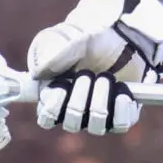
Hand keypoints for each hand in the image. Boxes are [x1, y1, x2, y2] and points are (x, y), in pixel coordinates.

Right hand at [27, 0, 162, 137]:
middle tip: (86, 73)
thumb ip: (53, 51)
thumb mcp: (69, 37)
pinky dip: (121, 107)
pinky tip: (122, 88)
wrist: (122, 37)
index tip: (61, 85)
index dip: (52, 107)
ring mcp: (100, 115)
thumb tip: (40, 71)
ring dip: (100, 100)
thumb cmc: (88, 39)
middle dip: (79, 98)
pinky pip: (120, 124)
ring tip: (105, 77)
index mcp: (55, 95)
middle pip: (72, 123)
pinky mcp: (122, 114)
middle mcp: (76, 110)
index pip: (46, 118)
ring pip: (96, 125)